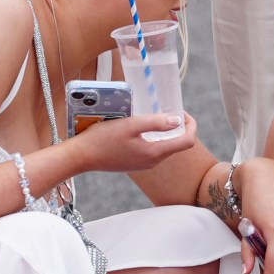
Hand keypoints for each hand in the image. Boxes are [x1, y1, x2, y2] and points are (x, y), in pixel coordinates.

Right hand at [69, 113, 196, 172]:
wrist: (82, 156)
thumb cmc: (103, 138)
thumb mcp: (130, 124)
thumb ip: (156, 122)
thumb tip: (178, 120)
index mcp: (155, 153)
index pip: (187, 142)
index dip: (191, 125)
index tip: (182, 112)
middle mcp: (153, 162)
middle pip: (178, 144)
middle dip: (179, 126)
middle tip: (169, 109)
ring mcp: (144, 164)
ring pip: (165, 147)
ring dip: (166, 131)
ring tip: (155, 115)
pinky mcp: (136, 163)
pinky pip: (153, 149)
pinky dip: (155, 137)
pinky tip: (142, 127)